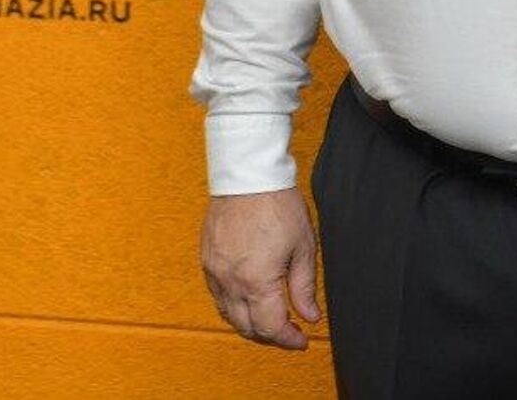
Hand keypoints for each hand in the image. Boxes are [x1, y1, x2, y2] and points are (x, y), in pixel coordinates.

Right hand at [200, 187, 321, 348]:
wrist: (248, 176)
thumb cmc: (277, 205)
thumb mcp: (302, 247)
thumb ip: (304, 287)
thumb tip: (310, 316)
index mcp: (256, 281)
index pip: (270, 328)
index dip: (288, 339)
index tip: (300, 340)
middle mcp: (230, 282)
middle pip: (247, 327)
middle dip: (270, 336)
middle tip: (289, 331)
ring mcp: (215, 273)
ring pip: (229, 315)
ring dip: (250, 323)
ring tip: (270, 318)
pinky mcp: (207, 262)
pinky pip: (217, 296)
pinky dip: (233, 306)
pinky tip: (249, 300)